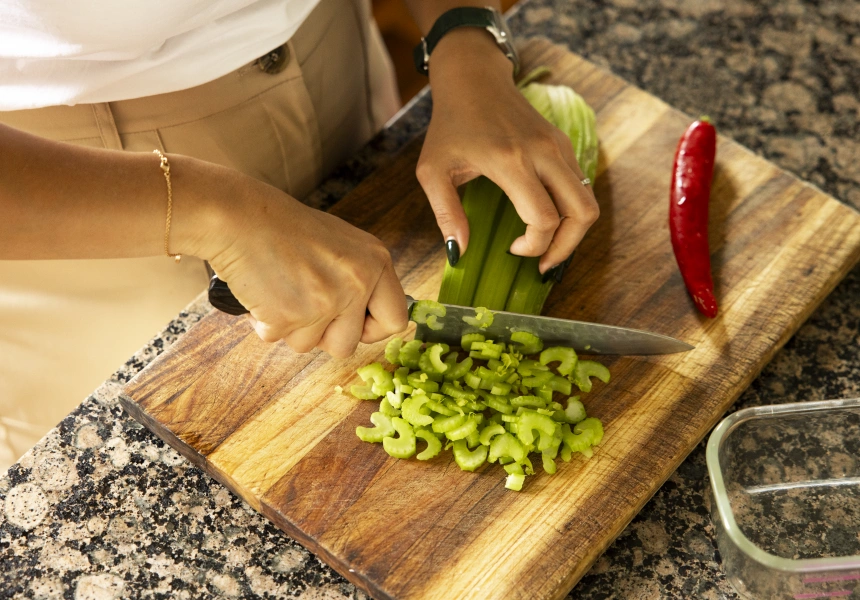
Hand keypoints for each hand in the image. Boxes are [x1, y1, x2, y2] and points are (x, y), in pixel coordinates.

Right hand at [190, 167, 407, 356]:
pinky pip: (279, 339)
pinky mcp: (290, 316)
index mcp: (377, 262)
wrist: (240, 216)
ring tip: (282, 290)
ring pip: (310, 346)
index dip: (371, 328)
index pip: (396, 320)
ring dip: (292, 329)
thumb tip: (374, 316)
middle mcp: (357, 283)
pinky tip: (263, 291)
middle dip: (324, 335)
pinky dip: (266, 323)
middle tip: (305, 305)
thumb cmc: (286, 228)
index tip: (350, 322)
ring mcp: (325, 301)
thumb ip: (362, 278)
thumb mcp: (342, 245)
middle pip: (349, 344)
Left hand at [416, 29, 598, 271]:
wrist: (473, 78)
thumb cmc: (449, 125)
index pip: (544, 218)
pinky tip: (549, 220)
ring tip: (548, 247)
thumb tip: (459, 254)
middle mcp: (543, 153)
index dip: (534, 246)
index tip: (512, 250)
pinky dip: (572, 210)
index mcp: (510, 161)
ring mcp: (559, 146)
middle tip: (543, 264)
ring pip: (588, 201)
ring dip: (573, 231)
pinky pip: (582, 186)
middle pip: (581, 213)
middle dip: (565, 248)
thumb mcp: (433, 170)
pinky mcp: (564, 143)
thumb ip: (446, 214)